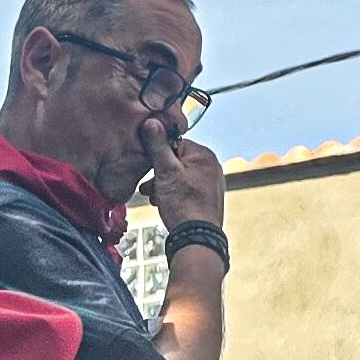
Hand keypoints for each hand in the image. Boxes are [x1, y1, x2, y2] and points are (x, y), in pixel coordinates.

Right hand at [143, 127, 226, 244]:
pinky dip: (174, 195)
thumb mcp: (165, 171)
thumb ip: (158, 146)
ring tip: (155, 197)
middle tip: (148, 187)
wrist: (197, 237)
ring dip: (164, 186)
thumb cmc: (183, 204)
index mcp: (204, 155)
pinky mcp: (208, 199)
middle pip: (177, 161)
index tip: (148, 167)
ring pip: (180, 177)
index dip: (158, 155)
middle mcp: (212, 166)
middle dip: (159, 174)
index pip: (176, 143)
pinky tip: (165, 205)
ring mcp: (212, 184)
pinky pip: (187, 190)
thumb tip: (151, 122)